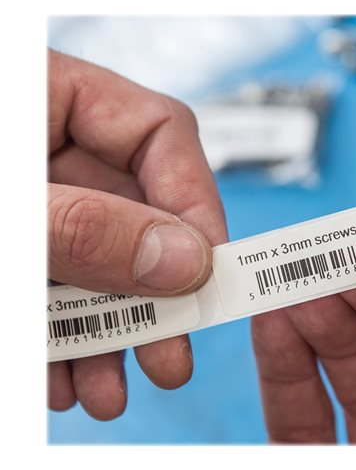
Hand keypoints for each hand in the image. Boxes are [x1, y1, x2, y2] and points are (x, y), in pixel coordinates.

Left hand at [48, 50, 226, 419]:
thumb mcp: (8, 211)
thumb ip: (89, 227)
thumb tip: (185, 260)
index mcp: (45, 94)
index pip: (162, 131)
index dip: (196, 202)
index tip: (206, 273)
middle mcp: (46, 147)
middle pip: (136, 215)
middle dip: (154, 295)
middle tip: (173, 356)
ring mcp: (32, 200)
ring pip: (99, 264)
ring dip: (109, 334)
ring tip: (112, 391)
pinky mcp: (19, 249)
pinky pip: (57, 290)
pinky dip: (65, 341)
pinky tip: (67, 381)